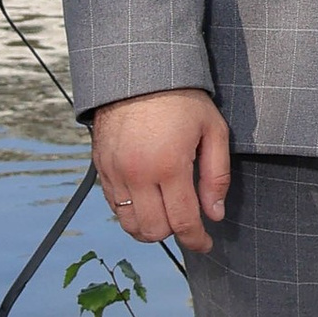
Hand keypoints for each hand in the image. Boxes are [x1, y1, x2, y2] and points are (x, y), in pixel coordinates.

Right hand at [90, 89, 232, 256]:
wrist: (139, 72)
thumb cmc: (182, 98)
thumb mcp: (213, 131)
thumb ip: (216, 177)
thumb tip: (215, 214)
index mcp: (168, 166)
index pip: (183, 221)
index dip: (197, 240)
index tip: (205, 244)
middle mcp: (137, 174)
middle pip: (153, 230)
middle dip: (174, 233)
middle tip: (188, 221)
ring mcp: (114, 171)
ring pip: (129, 224)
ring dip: (150, 226)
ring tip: (166, 212)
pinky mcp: (100, 167)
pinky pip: (113, 205)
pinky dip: (131, 211)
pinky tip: (147, 198)